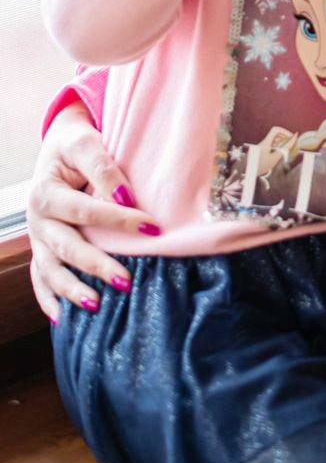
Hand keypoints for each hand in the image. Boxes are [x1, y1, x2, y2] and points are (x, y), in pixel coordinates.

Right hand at [27, 104, 160, 319]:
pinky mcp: (40, 250)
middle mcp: (37, 219)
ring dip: (73, 289)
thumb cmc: (75, 144)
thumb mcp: (86, 143)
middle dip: (97, 265)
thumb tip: (125, 198)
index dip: (118, 220)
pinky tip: (63, 319)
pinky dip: (50, 299)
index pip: (85, 211)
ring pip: (51, 270)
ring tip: (97, 305)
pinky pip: (40, 279)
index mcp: (46, 192)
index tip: (151, 228)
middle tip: (126, 281)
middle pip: (67, 246)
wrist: (58, 148)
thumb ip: (103, 168)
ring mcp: (37, 239)